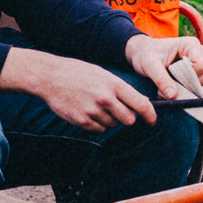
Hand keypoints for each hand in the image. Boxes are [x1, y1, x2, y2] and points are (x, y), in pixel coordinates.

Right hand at [0, 45, 156, 131]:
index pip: (141, 105)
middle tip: (119, 110)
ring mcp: (93, 111)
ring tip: (97, 105)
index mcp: (114, 85)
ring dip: (110, 119)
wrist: (50, 77)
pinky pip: (99, 129)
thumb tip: (140, 104)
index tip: (151, 121)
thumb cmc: (79, 73)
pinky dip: (97, 123)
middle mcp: (105, 99)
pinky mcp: (82, 121)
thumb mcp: (103, 74)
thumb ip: (121, 89)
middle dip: (128, 118)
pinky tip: (88, 110)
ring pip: (113, 125)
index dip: (150, 115)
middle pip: (129, 120)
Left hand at [125, 33, 202, 99]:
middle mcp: (197, 52)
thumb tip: (173, 96)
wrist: (141, 53)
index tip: (175, 80)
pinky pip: (194, 85)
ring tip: (168, 83)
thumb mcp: (150, 67)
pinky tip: (171, 85)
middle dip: (186, 84)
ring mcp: (197, 61)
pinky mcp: (193, 71)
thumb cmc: (145, 54)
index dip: (191, 77)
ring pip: (199, 83)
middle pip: (202, 76)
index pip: (202, 66)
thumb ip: (161, 80)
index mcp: (190, 45)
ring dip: (184, 88)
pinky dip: (183, 89)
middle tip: (169, 84)